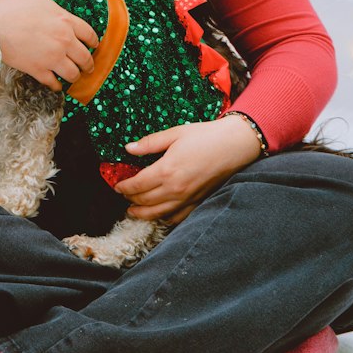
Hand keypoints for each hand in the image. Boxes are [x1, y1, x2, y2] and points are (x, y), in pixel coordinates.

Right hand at [0, 0, 97, 88]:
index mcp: (65, 20)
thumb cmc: (10, 4)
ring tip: (75, 76)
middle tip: (88, 66)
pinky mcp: (38, 70)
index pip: (90, 34)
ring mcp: (52, 58)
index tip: (94, 45)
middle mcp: (64, 41)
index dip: (94, 41)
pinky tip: (57, 85)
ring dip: (75, 76)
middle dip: (88, 63)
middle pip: (85, 57)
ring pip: (73, 73)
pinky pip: (54, 83)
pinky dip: (57, 86)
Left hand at [116, 115, 264, 225]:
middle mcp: (175, 189)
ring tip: (133, 211)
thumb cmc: (205, 136)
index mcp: (166, 170)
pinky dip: (165, 219)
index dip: (123, 187)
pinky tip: (159, 215)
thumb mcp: (175, 133)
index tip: (117, 186)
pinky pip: (177, 217)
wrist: (235, 145)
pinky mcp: (198, 202)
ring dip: (142, 214)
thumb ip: (150, 143)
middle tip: (123, 195)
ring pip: (158, 213)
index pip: (136, 185)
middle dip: (130, 199)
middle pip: (144, 201)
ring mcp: (187, 199)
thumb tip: (128, 149)